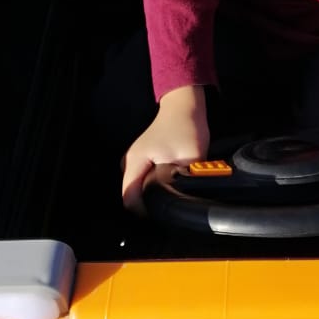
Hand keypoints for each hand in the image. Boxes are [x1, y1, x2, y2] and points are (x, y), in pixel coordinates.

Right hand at [122, 84, 209, 211]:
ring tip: (175, 194)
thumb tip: (183, 200)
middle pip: (134, 197)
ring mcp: (134, 161)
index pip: (130, 200)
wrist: (184, 105)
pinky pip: (145, 182)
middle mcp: (129, 164)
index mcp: (134, 163)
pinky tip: (172, 184)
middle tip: (174, 205)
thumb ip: (183, 180)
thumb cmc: (185, 127)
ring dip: (156, 195)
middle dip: (153, 205)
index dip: (147, 212)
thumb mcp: (189, 156)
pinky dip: (157, 186)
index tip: (166, 214)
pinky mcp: (142, 160)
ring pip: (140, 190)